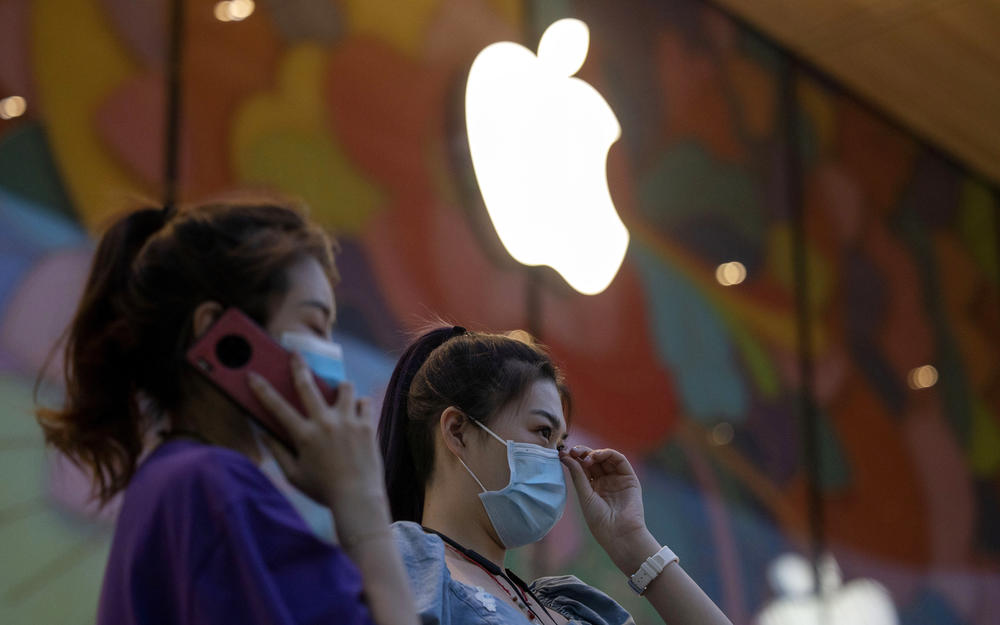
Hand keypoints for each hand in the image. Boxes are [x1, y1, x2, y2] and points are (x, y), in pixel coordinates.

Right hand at [247, 354, 385, 510]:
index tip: (251, 374)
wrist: (358, 499)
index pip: (276, 407)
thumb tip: (262, 432)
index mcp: (304, 436)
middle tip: (295, 353)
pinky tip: (355, 412)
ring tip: (338, 394)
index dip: (261, 389)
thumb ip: (277, 452)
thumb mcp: (293, 475)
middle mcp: (325, 424)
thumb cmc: (323, 490)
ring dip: (339, 388)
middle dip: (298, 365)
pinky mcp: (366, 425)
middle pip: (308, 385)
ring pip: (344, 387)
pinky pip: (363, 401)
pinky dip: (359, 404)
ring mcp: (348, 422)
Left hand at [561, 446, 658, 573]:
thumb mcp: (584, 495)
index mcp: (593, 487)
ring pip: (606, 458)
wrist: (619, 533)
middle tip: (573, 451)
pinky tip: (597, 456)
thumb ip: (577, 475)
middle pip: (593, 460)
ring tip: (585, 457)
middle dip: (583, 453)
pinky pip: (620, 460)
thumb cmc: (599, 520)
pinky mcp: (629, 478)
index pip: (583, 467)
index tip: (563, 455)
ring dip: (594, 452)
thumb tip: (565, 457)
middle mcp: (605, 481)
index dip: (574, 459)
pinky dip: (608, 453)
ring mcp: (617, 479)